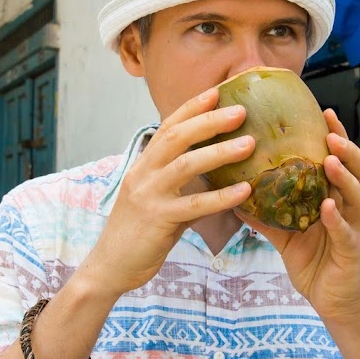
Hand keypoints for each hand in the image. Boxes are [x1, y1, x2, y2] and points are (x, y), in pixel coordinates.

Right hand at [85, 88, 254, 296]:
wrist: (110, 266)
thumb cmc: (138, 233)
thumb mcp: (157, 200)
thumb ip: (181, 185)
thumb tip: (216, 175)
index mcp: (143, 166)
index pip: (167, 127)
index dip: (191, 108)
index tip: (217, 91)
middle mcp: (143, 174)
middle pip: (176, 137)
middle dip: (209, 120)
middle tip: (240, 111)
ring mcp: (149, 195)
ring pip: (186, 165)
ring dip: (220, 152)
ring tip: (249, 144)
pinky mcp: (158, 219)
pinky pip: (195, 205)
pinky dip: (222, 197)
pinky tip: (245, 191)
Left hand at [240, 108, 359, 329]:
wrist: (332, 304)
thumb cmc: (313, 263)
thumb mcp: (285, 235)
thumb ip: (266, 214)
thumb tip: (234, 194)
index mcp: (337, 199)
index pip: (341, 161)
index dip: (336, 137)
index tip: (322, 112)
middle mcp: (350, 209)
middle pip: (359, 170)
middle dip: (347, 147)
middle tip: (330, 129)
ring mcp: (354, 229)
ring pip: (358, 196)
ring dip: (344, 176)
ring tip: (330, 158)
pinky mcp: (352, 252)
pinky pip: (345, 231)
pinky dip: (337, 218)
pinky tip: (327, 206)